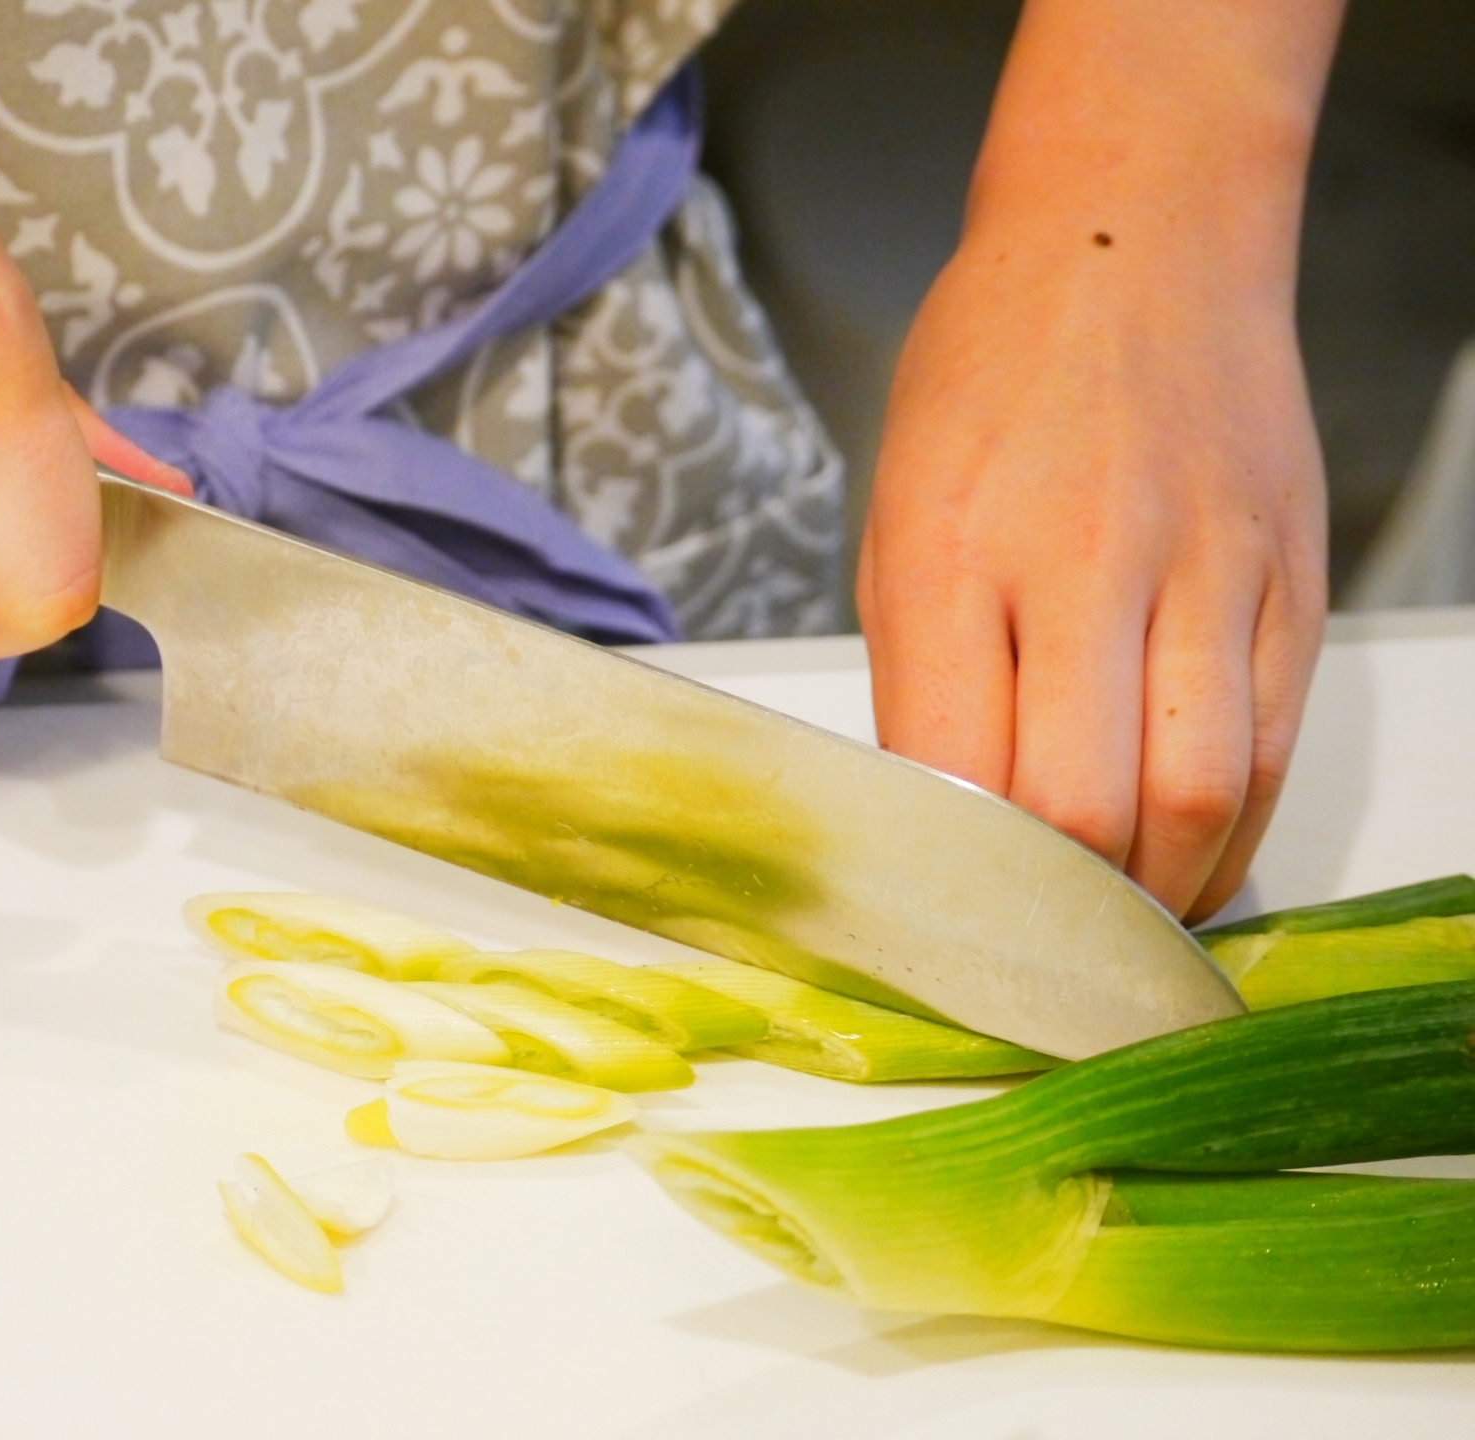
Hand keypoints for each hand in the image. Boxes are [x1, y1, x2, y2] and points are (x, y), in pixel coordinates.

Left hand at [856, 0, 1340, 921]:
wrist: (1134, 245)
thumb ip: (920, 676)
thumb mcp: (895, 518)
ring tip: (1109, 932)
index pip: (958, 775)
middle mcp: (1088, 561)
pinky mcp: (1290, 577)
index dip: (950, 885)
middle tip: (1027, 954)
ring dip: (1153, 894)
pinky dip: (1230, 832)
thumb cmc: (987, 379)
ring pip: (1203, 795)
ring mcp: (1209, 568)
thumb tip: (940, 824)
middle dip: (1054, 914)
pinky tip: (1184, 861)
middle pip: (1088, 806)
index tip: (939, 934)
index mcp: (954, 551)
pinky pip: (1272, 747)